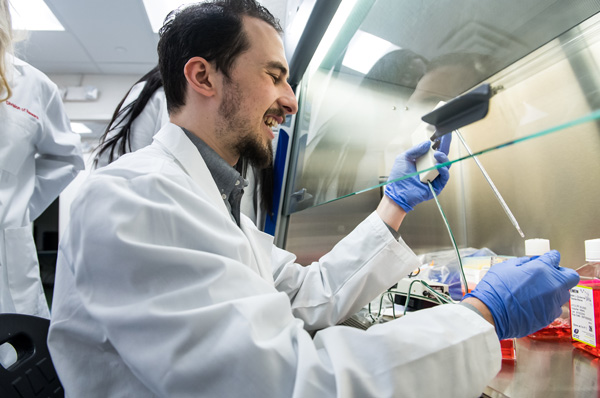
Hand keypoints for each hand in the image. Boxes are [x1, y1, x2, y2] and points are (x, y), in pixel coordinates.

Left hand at [384, 136, 450, 211]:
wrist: (396, 192)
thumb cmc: (398, 178)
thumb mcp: (404, 158)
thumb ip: (415, 150)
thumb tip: (427, 143)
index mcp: (423, 162)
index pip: (433, 152)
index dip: (439, 144)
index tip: (441, 136)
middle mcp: (429, 169)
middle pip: (441, 157)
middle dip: (444, 148)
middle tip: (444, 141)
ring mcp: (433, 177)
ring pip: (445, 166)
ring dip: (443, 158)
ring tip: (438, 154)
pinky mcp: (436, 186)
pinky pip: (444, 177)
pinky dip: (443, 170)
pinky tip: (439, 165)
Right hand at [463, 250, 579, 339]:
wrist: (492, 313)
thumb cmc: (495, 289)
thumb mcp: (505, 267)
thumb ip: (523, 262)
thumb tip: (531, 262)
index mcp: (541, 269)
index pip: (555, 257)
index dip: (551, 258)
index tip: (548, 259)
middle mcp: (552, 284)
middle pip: (571, 276)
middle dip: (563, 274)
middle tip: (551, 276)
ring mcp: (553, 301)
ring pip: (564, 293)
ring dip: (556, 290)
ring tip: (541, 292)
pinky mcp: (550, 316)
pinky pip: (556, 308)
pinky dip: (549, 305)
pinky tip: (536, 305)